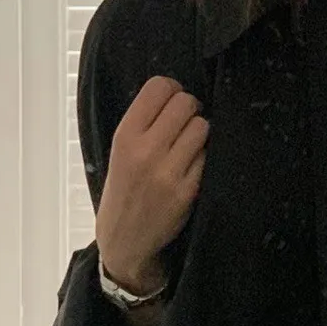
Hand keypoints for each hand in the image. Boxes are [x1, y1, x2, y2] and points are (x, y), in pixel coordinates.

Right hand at [95, 76, 208, 293]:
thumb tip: (176, 93)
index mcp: (125, 135)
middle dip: (189, 109)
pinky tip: (191, 166)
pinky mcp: (188, 190)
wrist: (124, 238)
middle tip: (184, 123)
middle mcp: (147, 150)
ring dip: (199, 132)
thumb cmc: (123, 189)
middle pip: (186, 103)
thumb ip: (143, 122)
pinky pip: (207, 156)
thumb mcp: (120, 151)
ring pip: (202, 127)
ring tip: (188, 145)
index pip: (160, 87)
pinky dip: (202, 157)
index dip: (172, 90)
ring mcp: (169, 172)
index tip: (172, 101)